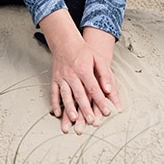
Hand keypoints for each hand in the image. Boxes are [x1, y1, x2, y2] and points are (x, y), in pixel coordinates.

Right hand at [39, 10, 119, 132]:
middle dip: (86, 109)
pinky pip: (54, 93)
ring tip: (74, 120)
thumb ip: (105, 75)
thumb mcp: (99, 59)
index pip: (93, 87)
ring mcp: (62, 77)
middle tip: (92, 121)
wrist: (66, 42)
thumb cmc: (84, 52)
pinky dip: (55, 104)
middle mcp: (72, 74)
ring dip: (69, 108)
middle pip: (80, 94)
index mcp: (84, 69)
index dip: (100, 100)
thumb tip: (108, 90)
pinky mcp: (55, 79)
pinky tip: (57, 113)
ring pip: (66, 95)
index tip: (106, 111)